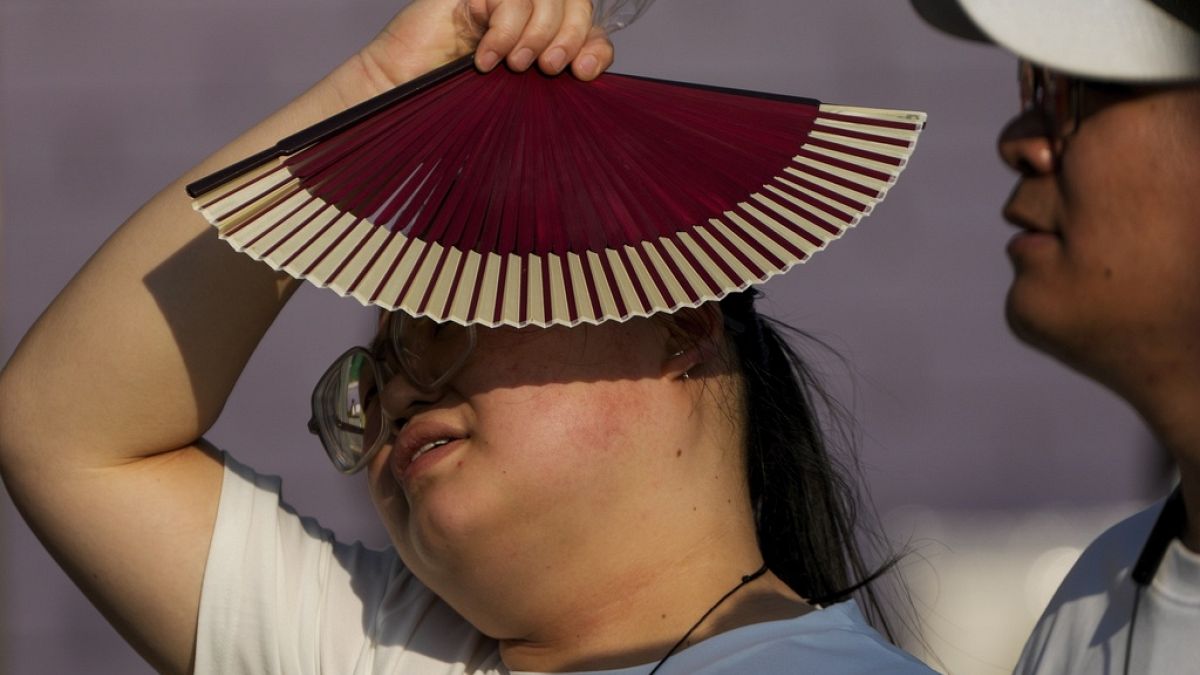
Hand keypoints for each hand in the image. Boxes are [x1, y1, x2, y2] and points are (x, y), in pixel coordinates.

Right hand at [352, 0, 613, 96]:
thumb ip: (551, 80)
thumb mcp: (516, 96)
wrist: (401, 95)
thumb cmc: (452, 102)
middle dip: (571, 36)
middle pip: (575, 1)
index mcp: (540, 35)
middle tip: (550, 69)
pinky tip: (485, 58)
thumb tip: (587, 70)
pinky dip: (505, 30)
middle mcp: (523, 10)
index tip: (584, 72)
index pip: (587, 23)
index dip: (595, 43)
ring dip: (538, 34)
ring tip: (514, 67)